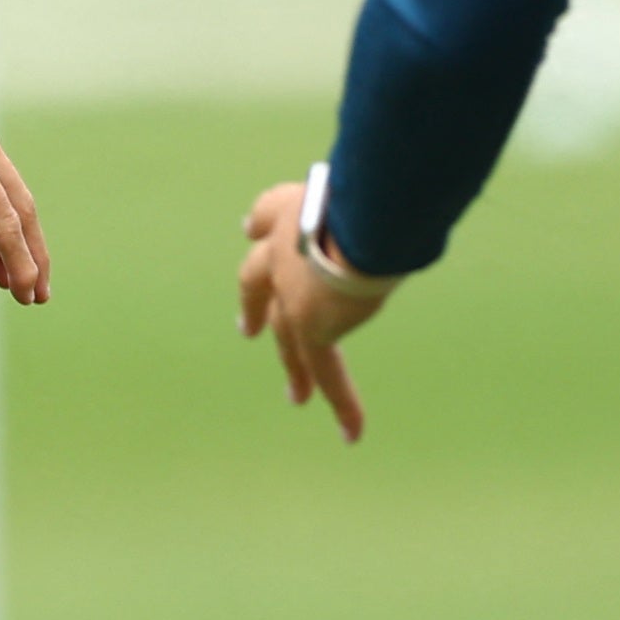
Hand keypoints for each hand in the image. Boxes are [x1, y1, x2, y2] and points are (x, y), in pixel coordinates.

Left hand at [235, 173, 394, 441]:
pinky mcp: (313, 326)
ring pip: (288, 339)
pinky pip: (328, 373)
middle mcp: (279, 255)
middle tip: (247, 328)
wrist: (364, 219)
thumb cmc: (372, 189)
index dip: (261, 228)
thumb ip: (337, 197)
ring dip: (294, 367)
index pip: (268, 220)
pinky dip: (343, 404)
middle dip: (255, 305)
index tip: (251, 233)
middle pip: (259, 284)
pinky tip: (351, 434)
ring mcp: (291, 295)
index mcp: (287, 214)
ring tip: (297, 395)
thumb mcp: (349, 186)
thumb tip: (310, 209)